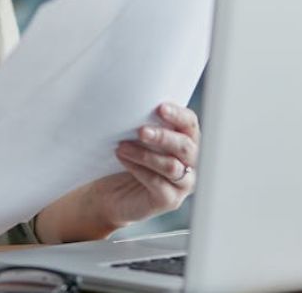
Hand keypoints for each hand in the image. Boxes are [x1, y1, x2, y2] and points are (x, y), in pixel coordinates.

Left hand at [34, 102, 199, 242]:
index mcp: (186, 140)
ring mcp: (183, 184)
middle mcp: (190, 162)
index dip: (178, 115)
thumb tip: (134, 101)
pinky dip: (139, 169)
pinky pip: (158, 184)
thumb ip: (144, 123)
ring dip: (146, 155)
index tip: (160, 107)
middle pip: (186, 146)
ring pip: (171, 166)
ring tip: (122, 146)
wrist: (111, 193)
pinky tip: (123, 159)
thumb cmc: (127, 159)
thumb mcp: (136, 137)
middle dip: (164, 137)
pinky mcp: (170, 200)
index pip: (190, 123)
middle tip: (141, 131)